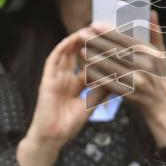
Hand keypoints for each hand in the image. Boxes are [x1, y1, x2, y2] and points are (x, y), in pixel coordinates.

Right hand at [17, 26, 106, 165]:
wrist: (53, 137)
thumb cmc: (69, 123)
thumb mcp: (91, 104)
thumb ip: (102, 90)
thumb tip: (119, 78)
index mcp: (75, 82)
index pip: (89, 62)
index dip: (99, 53)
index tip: (111, 42)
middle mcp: (66, 76)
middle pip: (78, 53)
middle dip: (89, 41)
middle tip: (101, 29)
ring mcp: (56, 76)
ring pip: (67, 52)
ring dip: (76, 40)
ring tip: (88, 29)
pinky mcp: (47, 79)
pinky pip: (54, 60)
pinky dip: (62, 49)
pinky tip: (72, 39)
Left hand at [86, 11, 165, 146]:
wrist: (162, 105)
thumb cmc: (160, 76)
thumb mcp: (161, 54)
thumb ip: (155, 33)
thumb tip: (152, 12)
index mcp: (150, 54)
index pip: (127, 40)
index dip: (109, 32)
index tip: (95, 25)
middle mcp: (144, 66)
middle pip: (116, 52)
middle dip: (97, 42)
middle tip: (82, 34)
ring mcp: (137, 81)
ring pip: (111, 67)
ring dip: (94, 59)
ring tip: (81, 50)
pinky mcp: (130, 94)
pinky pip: (110, 83)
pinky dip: (98, 76)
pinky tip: (86, 70)